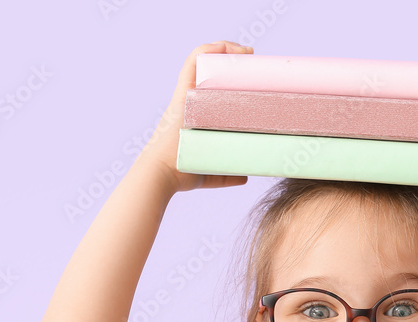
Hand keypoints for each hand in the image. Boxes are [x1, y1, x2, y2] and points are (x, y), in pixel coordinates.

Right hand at [139, 40, 254, 193]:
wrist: (162, 173)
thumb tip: (246, 177)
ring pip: (203, 61)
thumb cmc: (183, 173)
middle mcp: (188, 99)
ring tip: (247, 53)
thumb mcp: (210, 172)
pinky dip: (211, 49)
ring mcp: (185, 94)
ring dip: (225, 50)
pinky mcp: (182, 92)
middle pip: (209, 70)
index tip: (252, 75)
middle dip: (232, 61)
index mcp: (194, 113)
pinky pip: (194, 61)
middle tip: (255, 63)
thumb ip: (228, 174)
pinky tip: (230, 48)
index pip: (210, 86)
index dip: (229, 75)